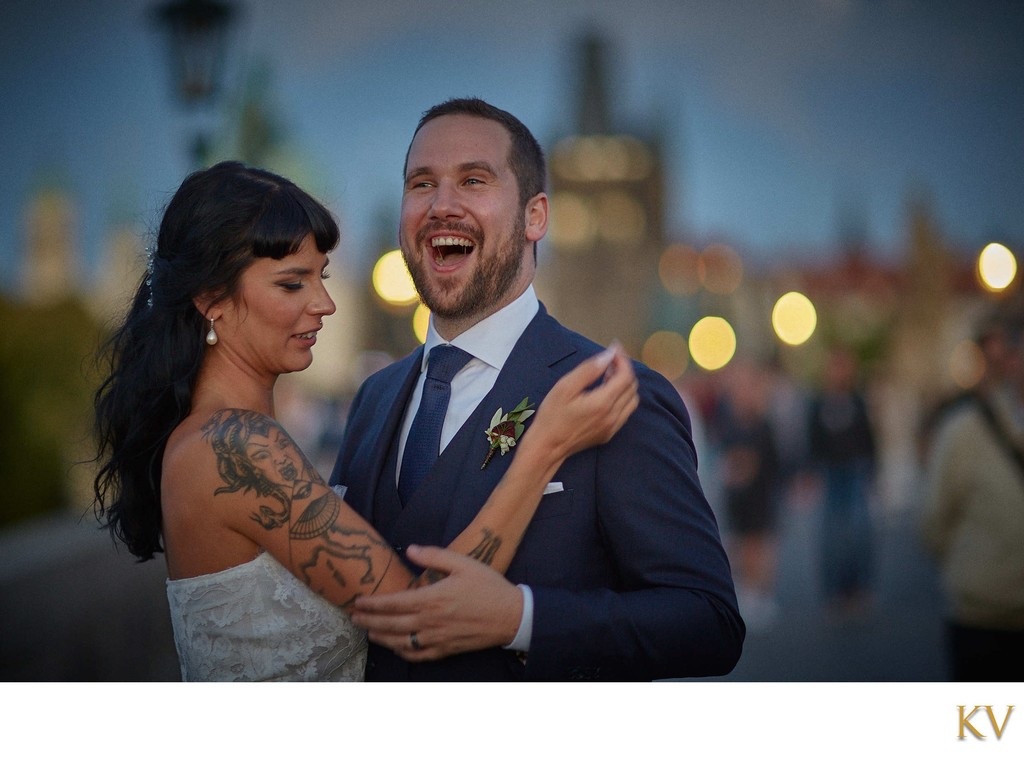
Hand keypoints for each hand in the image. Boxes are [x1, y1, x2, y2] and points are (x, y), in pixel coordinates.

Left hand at [350, 545, 522, 661]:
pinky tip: (395, 647)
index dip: (372, 604)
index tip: (358, 601)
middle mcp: (429, 621)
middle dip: (369, 621)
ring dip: (381, 637)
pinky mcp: (445, 649)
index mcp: (431, 598)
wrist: (512, 616)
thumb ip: (434, 556)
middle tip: (353, 618)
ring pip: (400, 641)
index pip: (393, 602)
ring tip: (368, 632)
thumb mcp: (463, 563)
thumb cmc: (488, 587)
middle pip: (390, 624)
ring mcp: (436, 638)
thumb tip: (409, 549)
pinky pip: (418, 654)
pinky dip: (402, 651)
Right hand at [528, 343, 638, 460]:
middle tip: (608, 361)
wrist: (547, 447)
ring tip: (608, 375)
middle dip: (624, 369)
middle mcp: (613, 415)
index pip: (625, 376)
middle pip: (631, 387)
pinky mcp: (609, 434)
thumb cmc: (552, 415)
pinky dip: (622, 398)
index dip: (622, 359)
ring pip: (632, 400)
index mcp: (603, 402)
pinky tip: (607, 393)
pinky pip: (625, 412)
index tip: (613, 348)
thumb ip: (589, 370)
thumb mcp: (565, 387)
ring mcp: (613, 427)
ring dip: (625, 384)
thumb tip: (608, 355)